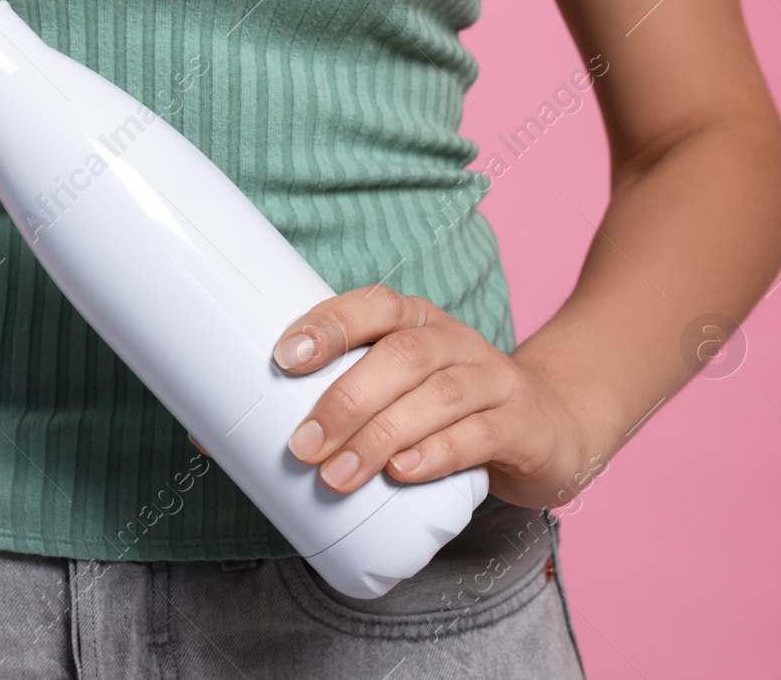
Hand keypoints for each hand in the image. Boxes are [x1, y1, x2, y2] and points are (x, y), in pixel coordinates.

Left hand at [273, 284, 593, 509]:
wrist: (551, 427)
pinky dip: (436, 453)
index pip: (374, 306)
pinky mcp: (523, 424)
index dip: (329, 325)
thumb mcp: (399, 391)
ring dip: (381, 435)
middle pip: (402, 354)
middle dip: (346, 399)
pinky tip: (402, 474)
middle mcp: (455, 341)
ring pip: (438, 395)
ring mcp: (494, 380)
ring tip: (339, 474)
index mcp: (417, 322)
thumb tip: (229, 430)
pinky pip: (479, 434)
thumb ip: (339, 399)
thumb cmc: (450, 410)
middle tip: (304, 445)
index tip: (284, 357)